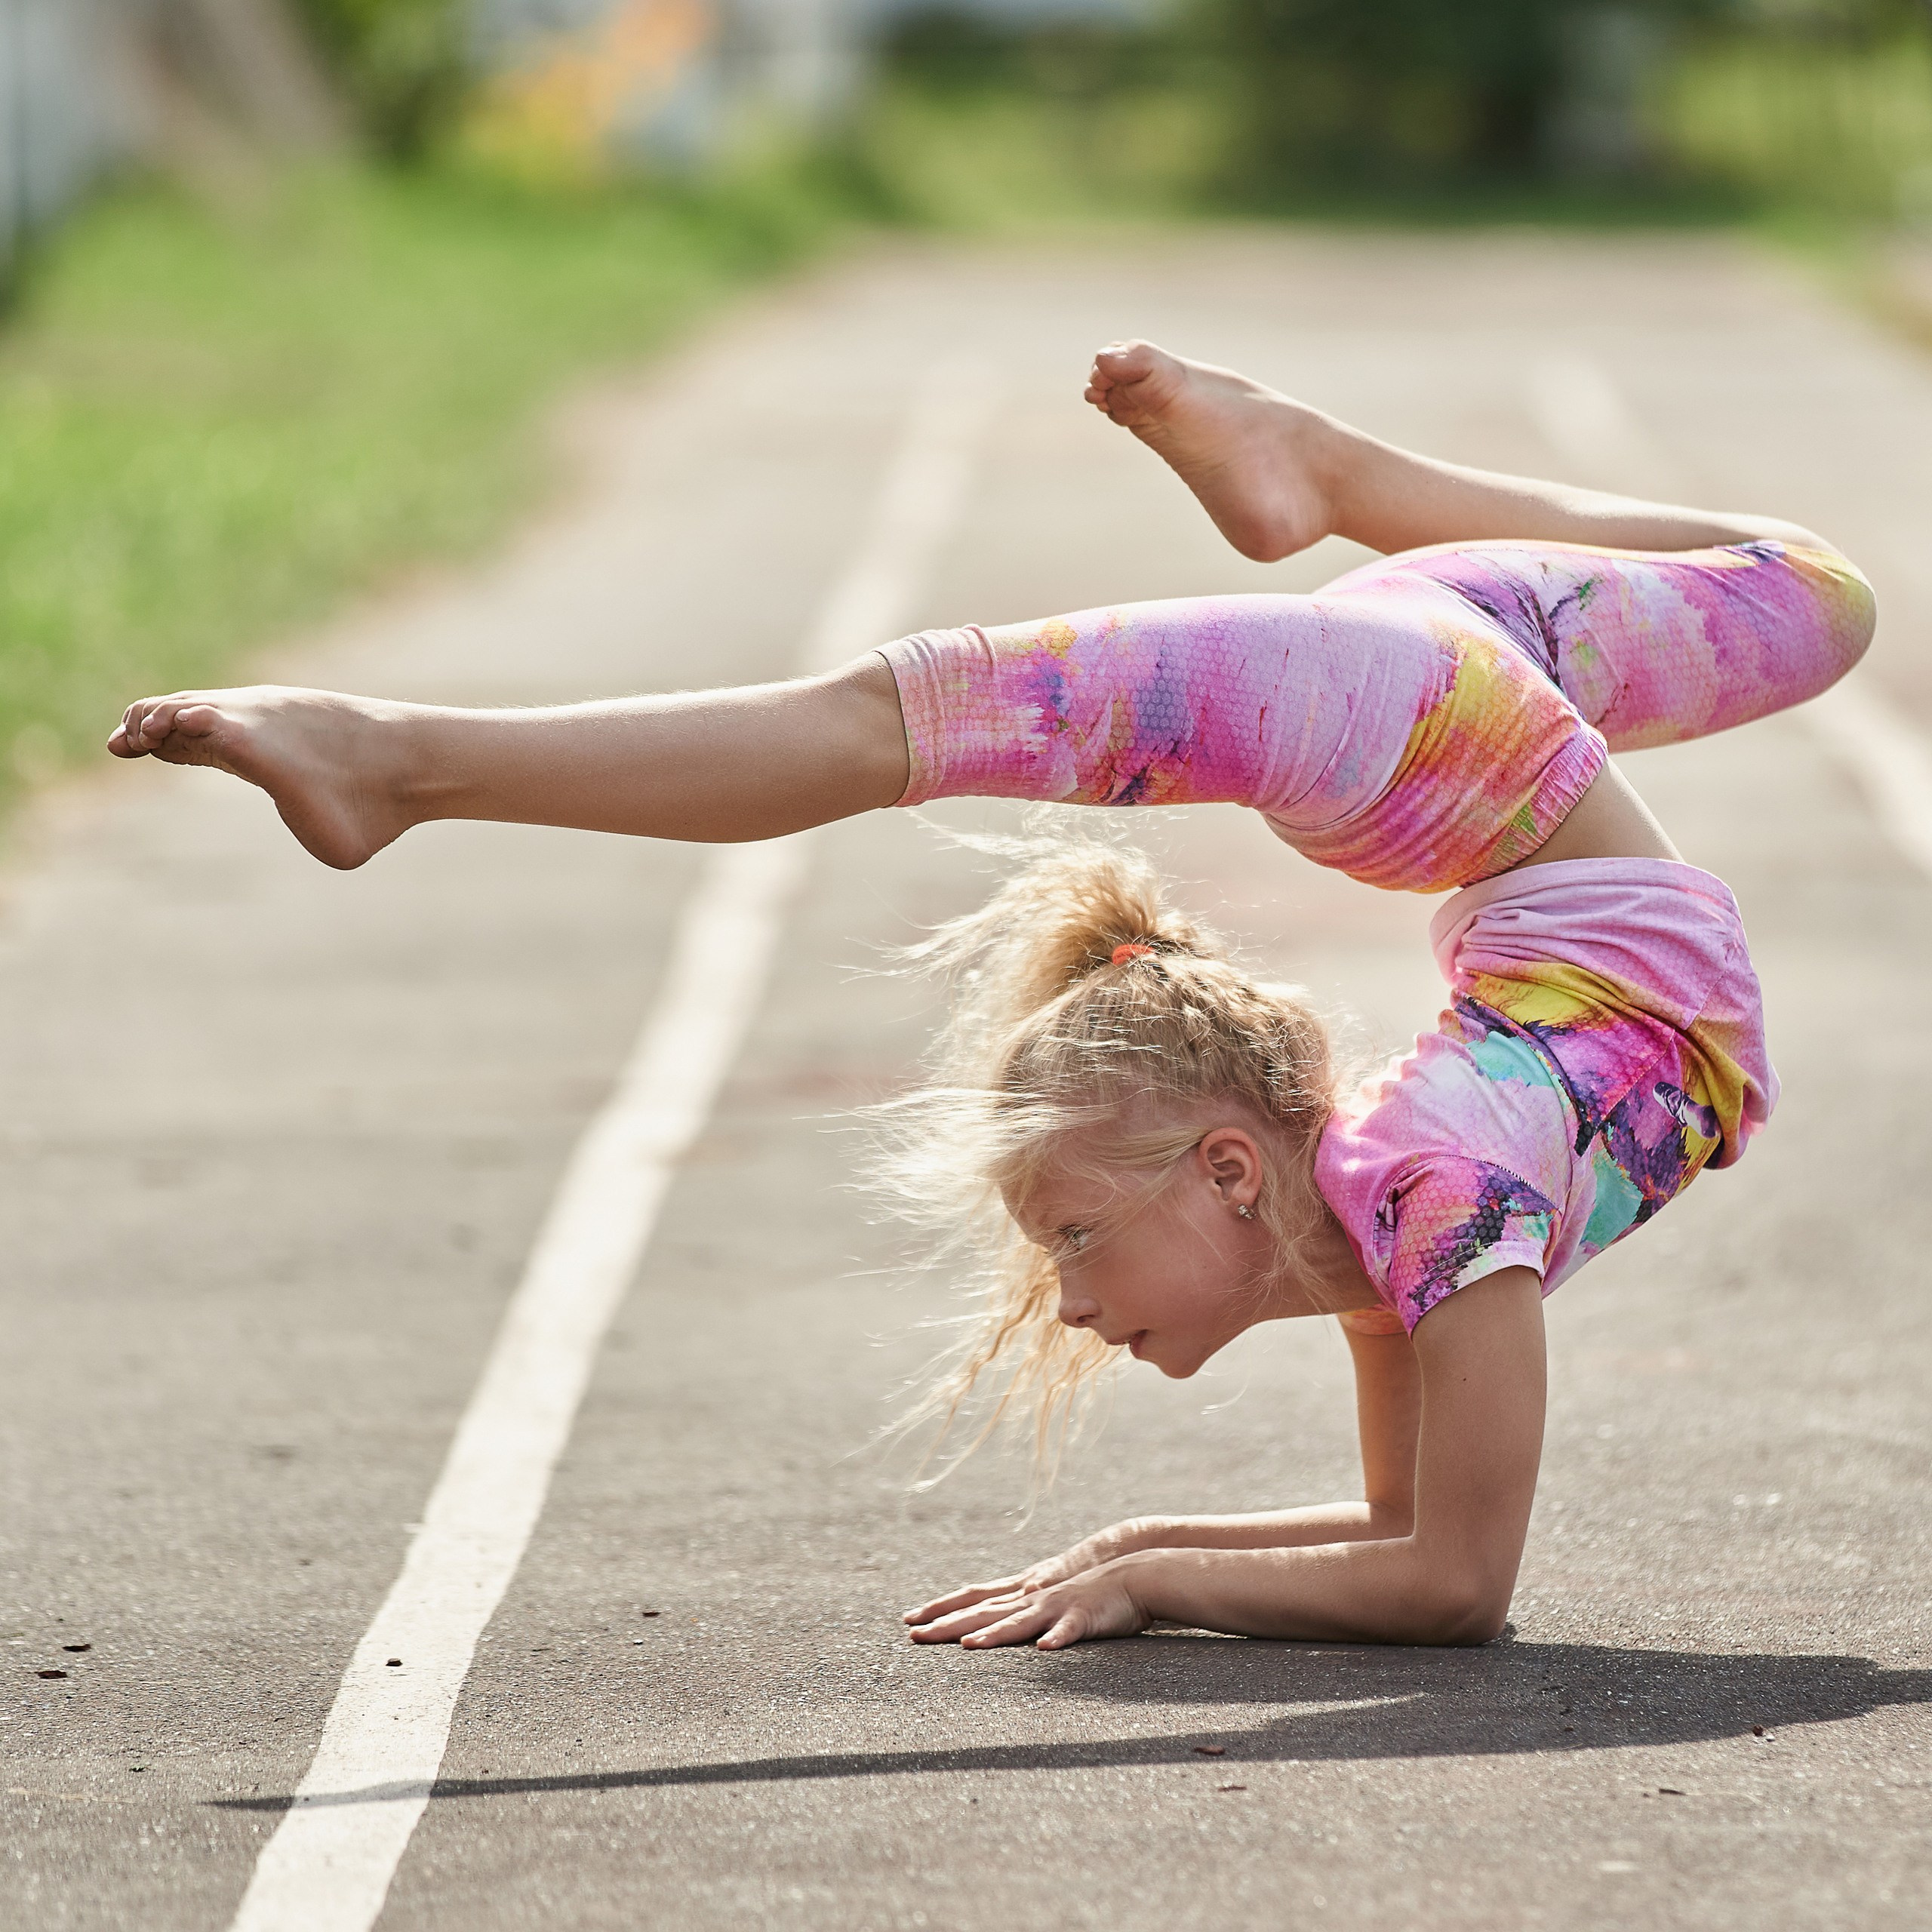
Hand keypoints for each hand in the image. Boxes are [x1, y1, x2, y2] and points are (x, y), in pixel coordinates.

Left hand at [902, 1520, 1154, 1630]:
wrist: (1133, 1572)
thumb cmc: (1091, 1594)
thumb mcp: (1051, 1604)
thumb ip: (1026, 1614)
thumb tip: (1001, 1628)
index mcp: (1022, 1597)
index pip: (973, 1602)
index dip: (940, 1611)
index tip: (908, 1621)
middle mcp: (1031, 1599)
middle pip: (984, 1612)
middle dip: (949, 1624)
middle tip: (914, 1635)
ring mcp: (1056, 1606)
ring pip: (1020, 1620)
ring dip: (996, 1633)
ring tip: (970, 1645)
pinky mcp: (1084, 1616)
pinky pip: (1068, 1629)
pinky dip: (1056, 1638)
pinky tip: (1045, 1649)